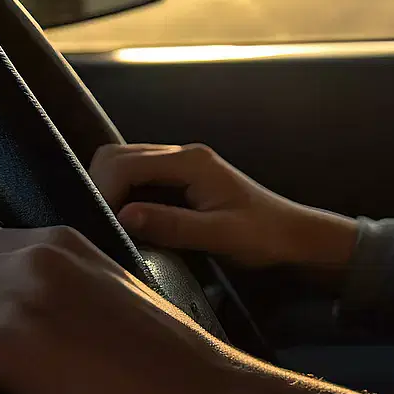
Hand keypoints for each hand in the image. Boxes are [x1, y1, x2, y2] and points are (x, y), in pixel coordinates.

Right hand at [89, 143, 357, 270]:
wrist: (296, 237)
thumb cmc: (265, 236)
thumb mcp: (221, 236)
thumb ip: (173, 225)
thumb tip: (124, 215)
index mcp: (191, 162)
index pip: (124, 163)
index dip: (102, 192)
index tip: (100, 226)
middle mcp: (183, 156)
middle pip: (117, 157)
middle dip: (98, 186)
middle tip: (98, 226)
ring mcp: (182, 167)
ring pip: (124, 165)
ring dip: (109, 191)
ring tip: (108, 227)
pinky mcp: (181, 181)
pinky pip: (138, 179)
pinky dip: (123, 195)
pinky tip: (126, 223)